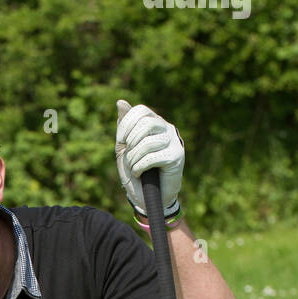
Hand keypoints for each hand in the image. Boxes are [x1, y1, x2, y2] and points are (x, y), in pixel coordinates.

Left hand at [115, 99, 183, 216]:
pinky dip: (140, 166)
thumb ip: (123, 126)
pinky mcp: (176, 156)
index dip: (127, 124)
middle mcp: (166, 128)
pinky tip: (140, 173)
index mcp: (154, 122)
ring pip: (148, 142)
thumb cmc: (135, 171)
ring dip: (134, 158)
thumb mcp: (124, 148)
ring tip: (134, 167)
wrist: (146, 197)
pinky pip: (152, 156)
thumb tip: (120, 102)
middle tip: (129, 156)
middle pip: (145, 123)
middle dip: (131, 142)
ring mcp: (173, 142)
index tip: (121, 141)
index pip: (140, 110)